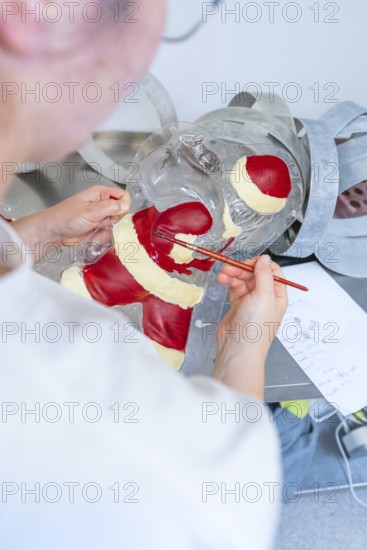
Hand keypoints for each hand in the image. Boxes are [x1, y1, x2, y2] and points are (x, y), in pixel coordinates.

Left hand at [12, 185, 129, 261]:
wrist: (55, 232)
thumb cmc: (67, 217)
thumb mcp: (90, 211)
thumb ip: (110, 207)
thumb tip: (126, 205)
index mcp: (101, 194)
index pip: (123, 196)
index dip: (123, 205)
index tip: (115, 214)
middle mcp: (102, 204)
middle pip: (121, 212)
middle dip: (114, 221)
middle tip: (103, 223)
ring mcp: (101, 217)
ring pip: (116, 225)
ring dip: (107, 231)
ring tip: (95, 231)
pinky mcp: (98, 228)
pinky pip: (109, 234)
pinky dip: (103, 237)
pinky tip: (93, 237)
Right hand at [212, 255, 287, 399]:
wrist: (238, 348)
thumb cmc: (255, 327)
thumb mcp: (264, 296)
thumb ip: (264, 275)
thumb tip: (265, 259)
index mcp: (277, 295)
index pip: (272, 272)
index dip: (260, 264)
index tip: (248, 263)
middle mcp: (266, 298)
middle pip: (255, 274)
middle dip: (242, 269)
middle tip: (230, 268)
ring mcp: (251, 302)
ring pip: (243, 280)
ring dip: (233, 275)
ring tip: (223, 275)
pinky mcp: (238, 306)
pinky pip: (234, 288)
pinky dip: (228, 282)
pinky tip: (222, 280)